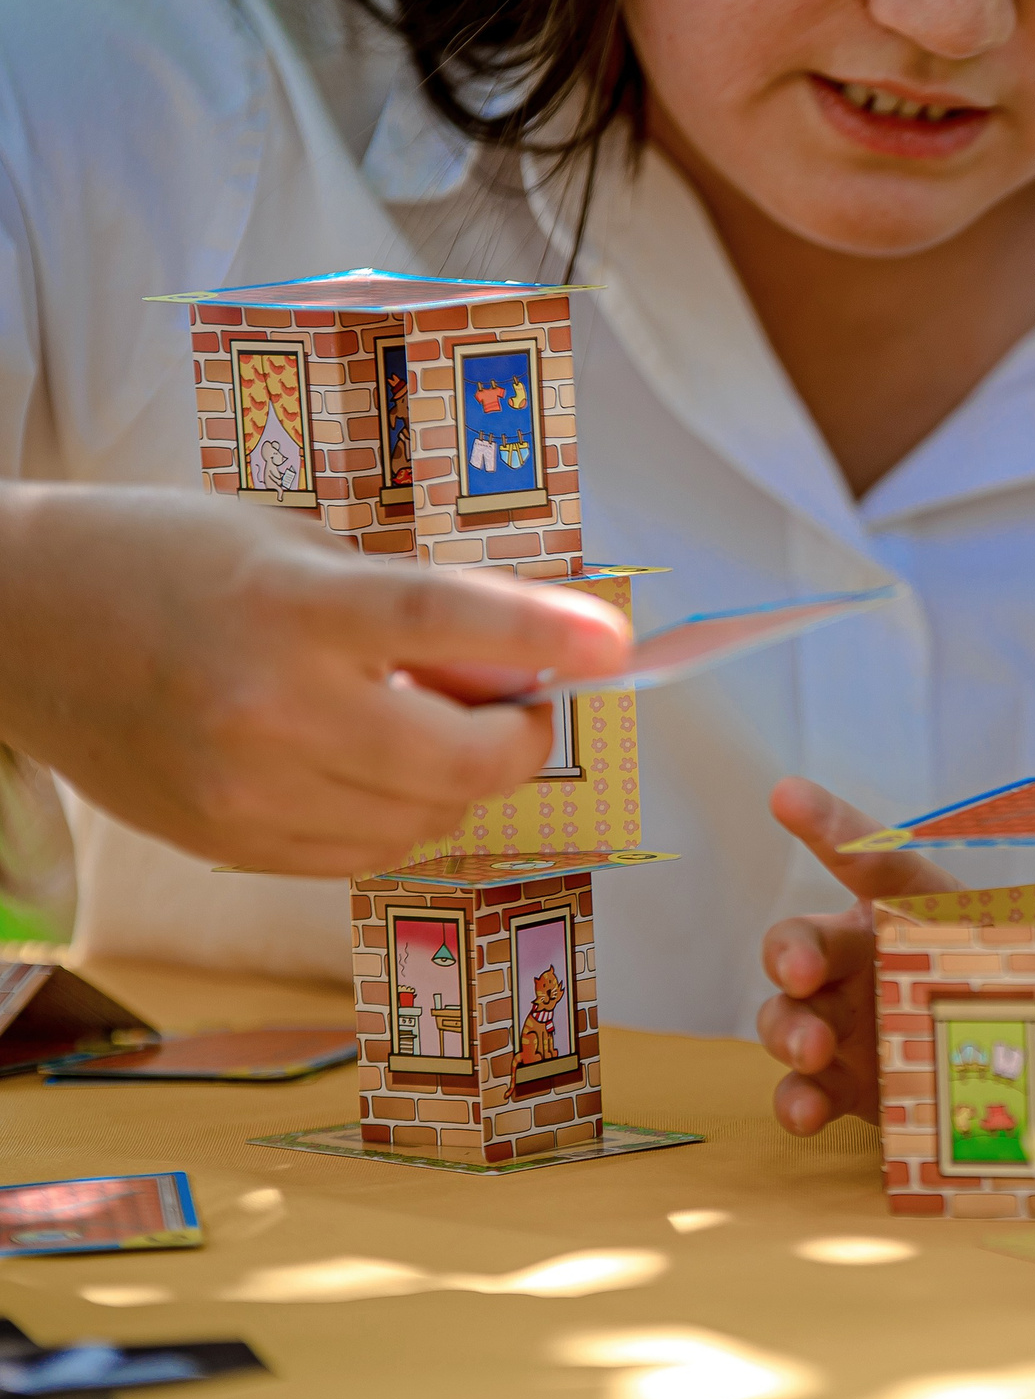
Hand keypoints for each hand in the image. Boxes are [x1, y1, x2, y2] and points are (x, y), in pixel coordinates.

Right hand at [0, 485, 629, 874]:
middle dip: (520, 737)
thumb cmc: (168, 559)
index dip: (539, 637)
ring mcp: (244, 788)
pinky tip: (378, 766)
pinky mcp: (226, 841)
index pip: (438, 620)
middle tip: (528, 706)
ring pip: (423, 819)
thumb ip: (407, 608)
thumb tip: (519, 668)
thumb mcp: (295, 546)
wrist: (18, 623)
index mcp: (288, 606)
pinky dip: (403, 816)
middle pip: (455, 759)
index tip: (612, 643)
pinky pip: (364, 852)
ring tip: (435, 725)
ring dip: (463, 780)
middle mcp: (268, 707)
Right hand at [757, 777, 1034, 1134]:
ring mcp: (846, 1027)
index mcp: (912, 918)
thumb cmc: (1014, 995)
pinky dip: (795, 1100)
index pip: (871, 864)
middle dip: (790, 948)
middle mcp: (865, 965)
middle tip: (803, 970)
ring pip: (788, 1012)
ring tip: (813, 1048)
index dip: (831, 826)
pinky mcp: (846, 1087)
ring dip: (788, 1027)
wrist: (1014, 1083)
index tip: (786, 793)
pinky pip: (801, 1089)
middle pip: (805, 938)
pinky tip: (807, 1111)